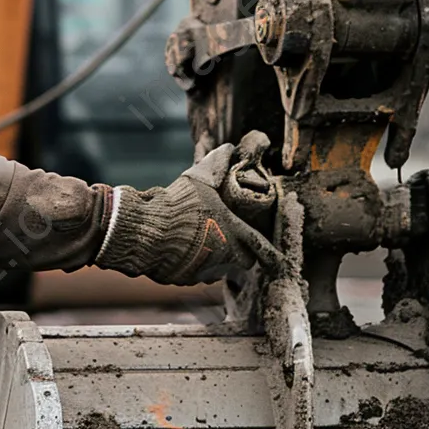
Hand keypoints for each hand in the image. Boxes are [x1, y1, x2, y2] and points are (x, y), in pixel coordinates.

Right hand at [94, 136, 284, 285]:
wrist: (146, 232)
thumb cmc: (177, 204)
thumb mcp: (198, 178)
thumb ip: (216, 164)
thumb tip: (229, 149)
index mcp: (232, 231)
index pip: (261, 247)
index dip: (275, 256)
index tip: (283, 263)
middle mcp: (224, 254)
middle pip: (243, 260)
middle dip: (241, 253)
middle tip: (229, 239)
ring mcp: (206, 270)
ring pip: (218, 266)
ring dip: (214, 256)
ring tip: (198, 240)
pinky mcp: (187, 279)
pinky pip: (196, 272)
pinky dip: (193, 263)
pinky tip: (180, 248)